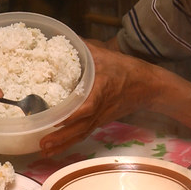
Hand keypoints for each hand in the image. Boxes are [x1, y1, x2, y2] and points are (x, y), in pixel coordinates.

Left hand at [40, 41, 161, 154]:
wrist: (147, 86)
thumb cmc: (125, 69)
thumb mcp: (105, 54)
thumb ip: (84, 47)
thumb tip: (64, 38)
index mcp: (101, 91)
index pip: (88, 106)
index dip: (74, 114)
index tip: (58, 119)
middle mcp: (99, 109)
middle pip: (80, 127)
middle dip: (61, 137)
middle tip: (43, 144)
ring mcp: (100, 118)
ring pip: (81, 134)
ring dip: (62, 144)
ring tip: (44, 151)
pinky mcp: (99, 121)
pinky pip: (83, 135)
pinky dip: (69, 143)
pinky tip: (55, 149)